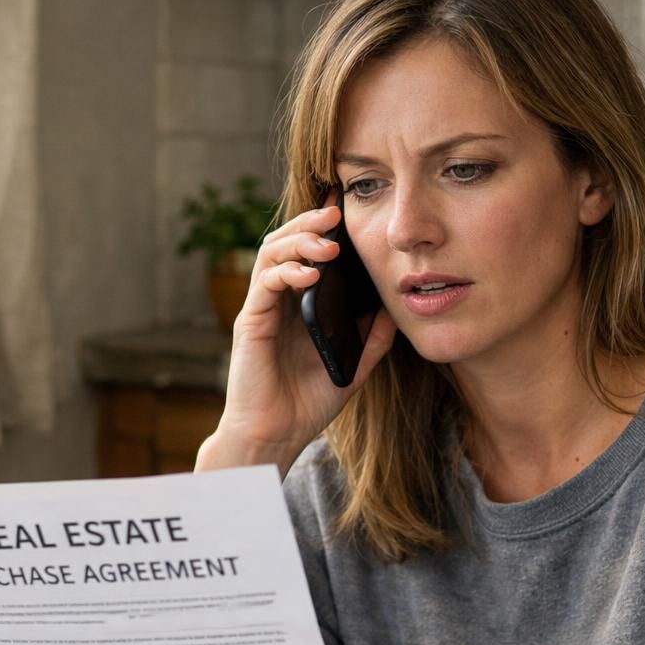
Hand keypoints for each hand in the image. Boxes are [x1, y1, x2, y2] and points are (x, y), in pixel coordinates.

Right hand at [199, 195, 396, 475]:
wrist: (276, 436)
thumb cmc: (308, 404)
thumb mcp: (353, 366)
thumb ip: (371, 338)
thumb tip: (395, 309)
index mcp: (299, 305)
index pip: (307, 253)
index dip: (323, 228)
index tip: (347, 208)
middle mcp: (278, 300)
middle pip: (286, 242)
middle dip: (310, 223)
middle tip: (337, 213)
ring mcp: (262, 309)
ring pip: (271, 253)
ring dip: (299, 241)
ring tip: (329, 243)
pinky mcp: (250, 322)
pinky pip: (265, 284)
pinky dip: (287, 272)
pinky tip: (310, 274)